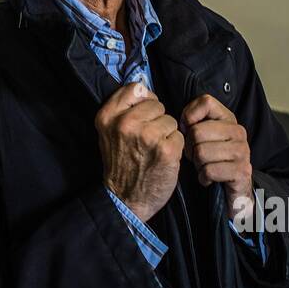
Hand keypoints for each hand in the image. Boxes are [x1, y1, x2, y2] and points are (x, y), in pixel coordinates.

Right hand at [96, 81, 183, 223]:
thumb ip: (122, 109)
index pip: (135, 88)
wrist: (125, 199)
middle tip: (147, 140)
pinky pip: (180, 136)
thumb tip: (145, 90)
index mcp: (108, 116)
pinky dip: (175, 148)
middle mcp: (126, 123)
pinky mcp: (166, 149)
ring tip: (154, 150)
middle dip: (157, 120)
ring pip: (171, 120)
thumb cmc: (120, 164)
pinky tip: (163, 158)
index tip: (143, 116)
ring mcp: (147, 136)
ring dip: (167, 135)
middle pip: (156, 104)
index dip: (144, 101)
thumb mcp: (108, 132)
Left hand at [180, 92, 253, 227]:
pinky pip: (210, 171)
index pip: (205, 102)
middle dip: (190, 148)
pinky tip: (209, 178)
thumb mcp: (201, 136)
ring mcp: (242, 151)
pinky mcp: (241, 171)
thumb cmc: (211, 159)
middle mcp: (238, 132)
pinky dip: (204, 177)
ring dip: (197, 164)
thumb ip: (191, 121)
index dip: (189, 117)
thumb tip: (181, 122)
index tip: (189, 131)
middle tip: (195, 156)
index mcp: (228, 118)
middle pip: (197, 132)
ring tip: (204, 166)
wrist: (231, 189)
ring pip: (201, 153)